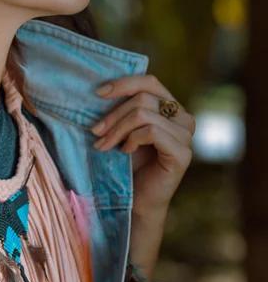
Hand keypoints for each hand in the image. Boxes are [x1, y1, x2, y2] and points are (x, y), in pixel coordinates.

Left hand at [90, 75, 195, 215]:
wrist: (135, 199)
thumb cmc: (128, 164)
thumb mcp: (123, 129)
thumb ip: (122, 108)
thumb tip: (100, 89)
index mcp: (171, 107)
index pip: (149, 82)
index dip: (123, 84)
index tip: (98, 94)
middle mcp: (183, 118)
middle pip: (143, 98)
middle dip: (113, 115)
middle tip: (95, 132)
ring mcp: (186, 136)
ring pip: (144, 114)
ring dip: (117, 130)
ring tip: (103, 145)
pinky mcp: (183, 153)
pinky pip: (152, 132)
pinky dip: (132, 139)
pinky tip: (125, 151)